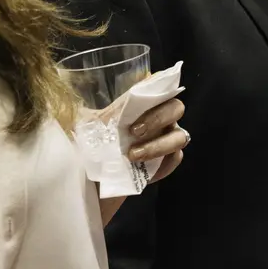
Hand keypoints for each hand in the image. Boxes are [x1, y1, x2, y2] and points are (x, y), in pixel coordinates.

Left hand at [98, 97, 187, 224]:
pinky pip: (174, 158)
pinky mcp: (166, 162)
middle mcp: (158, 119)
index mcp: (139, 105)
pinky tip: (141, 167)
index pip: (158, 86)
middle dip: (158, 118)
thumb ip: (98, 114)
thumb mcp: (87, 129)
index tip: (141, 97)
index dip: (157, 85)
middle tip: (135, 131)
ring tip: (133, 155)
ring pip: (180, 136)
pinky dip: (160, 162)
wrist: (89, 183)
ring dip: (158, 145)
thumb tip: (87, 99)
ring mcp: (165, 140)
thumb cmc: (88, 149)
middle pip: (175, 107)